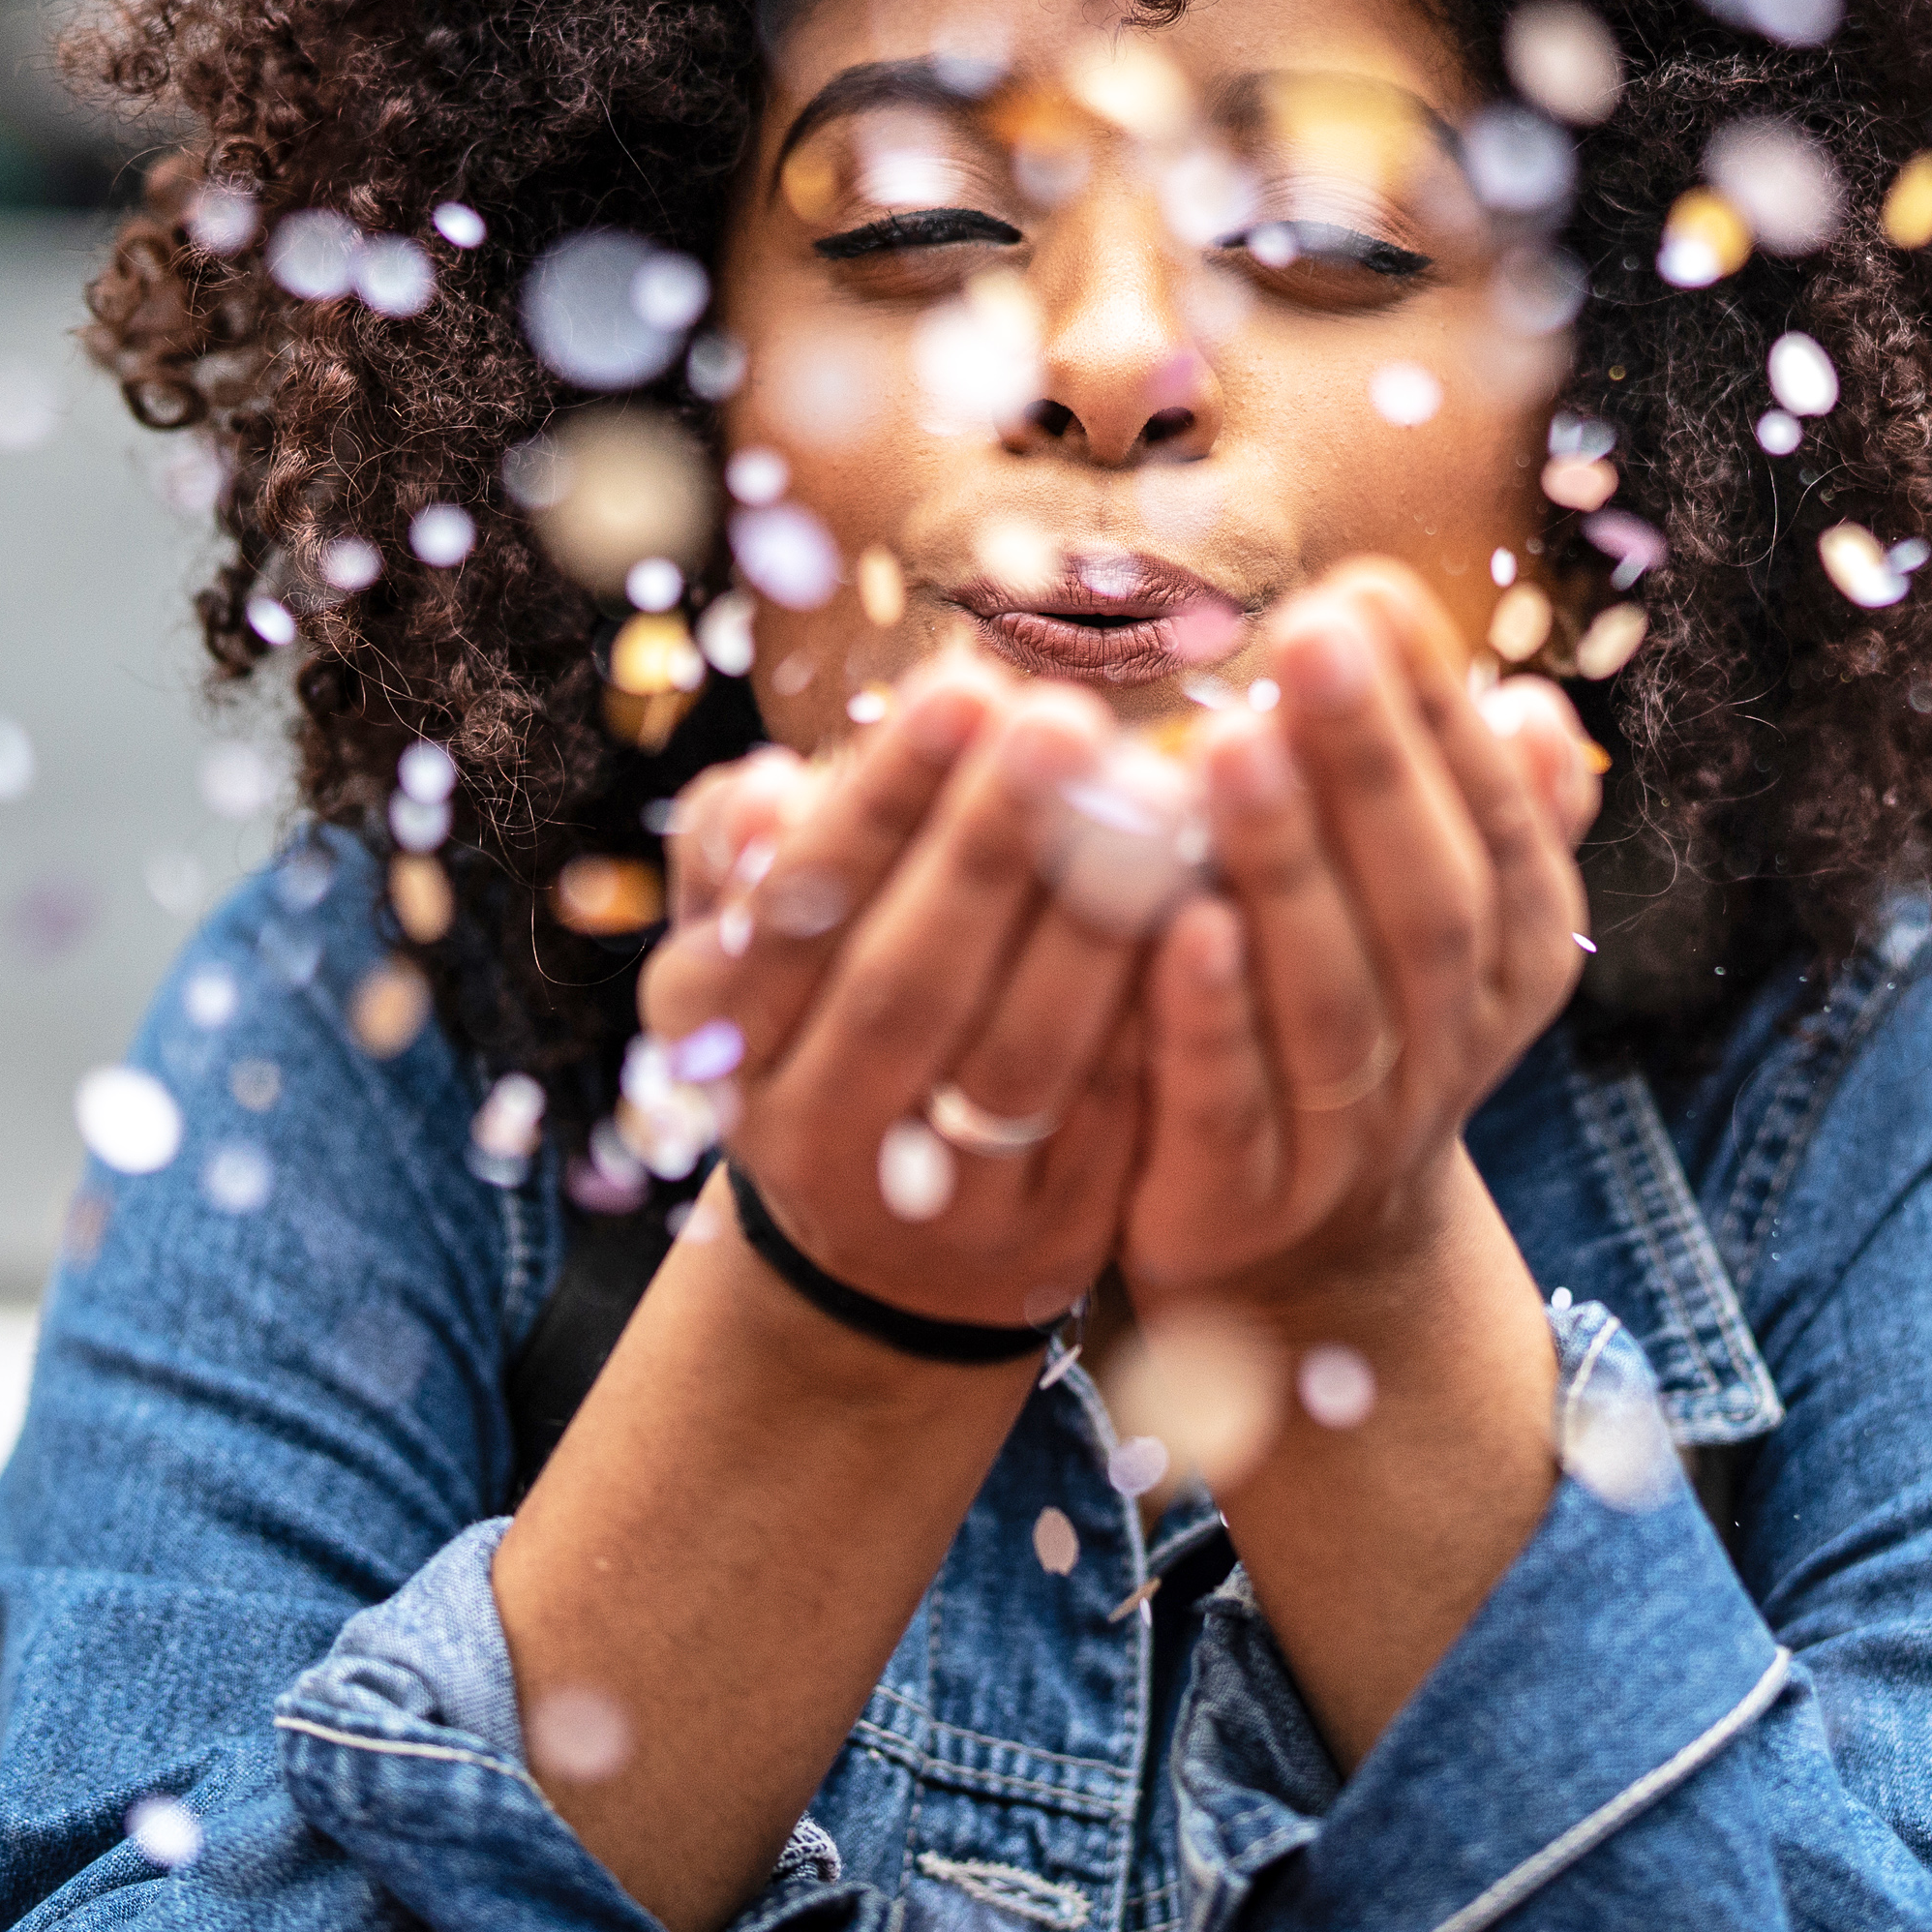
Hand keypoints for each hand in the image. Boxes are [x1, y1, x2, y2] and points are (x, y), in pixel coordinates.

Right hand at [639, 655, 1171, 1334]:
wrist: (884, 1246)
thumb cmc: (824, 1015)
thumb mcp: (743, 943)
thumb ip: (736, 855)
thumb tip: (765, 793)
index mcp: (723, 1038)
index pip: (797, 909)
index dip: (879, 801)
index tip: (965, 685)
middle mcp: (811, 1135)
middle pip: (904, 985)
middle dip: (989, 847)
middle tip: (1067, 721)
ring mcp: (933, 1205)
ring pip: (1019, 1060)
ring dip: (1089, 926)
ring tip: (1153, 801)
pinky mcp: (1049, 1240)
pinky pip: (1114, 1120)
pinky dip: (1158, 1014)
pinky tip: (1208, 910)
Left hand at [1117, 562, 1597, 1311]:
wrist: (1292, 1253)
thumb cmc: (1344, 1022)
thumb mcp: (1426, 923)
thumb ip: (1480, 817)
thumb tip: (1538, 705)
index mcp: (1503, 963)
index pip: (1498, 828)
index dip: (1440, 716)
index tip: (1369, 592)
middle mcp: (1446, 1050)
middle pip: (1426, 904)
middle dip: (1375, 763)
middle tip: (1311, 633)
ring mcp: (1348, 1137)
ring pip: (1332, 1000)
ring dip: (1287, 866)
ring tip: (1230, 740)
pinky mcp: (1238, 1203)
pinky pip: (1230, 1105)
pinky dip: (1211, 1015)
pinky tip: (1177, 921)